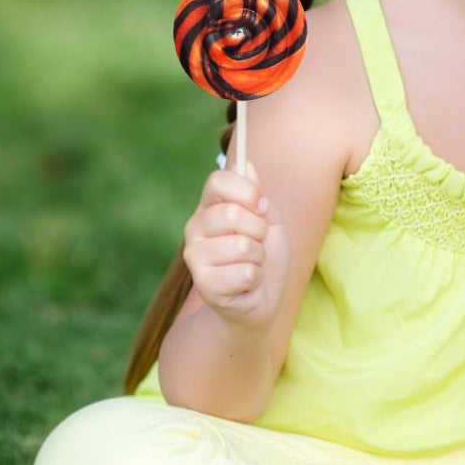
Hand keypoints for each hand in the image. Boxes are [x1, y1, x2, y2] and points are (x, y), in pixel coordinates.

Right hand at [182, 166, 289, 330]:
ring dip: (259, 257)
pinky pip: (245, 272)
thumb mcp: (269, 220)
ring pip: (242, 246)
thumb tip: (247, 163)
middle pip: (232, 214)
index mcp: (209, 207)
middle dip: (259, 230)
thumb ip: (258, 194)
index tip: (261, 204)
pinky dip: (255, 278)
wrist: (259, 301)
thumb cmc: (264, 256)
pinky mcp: (203, 284)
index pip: (217, 180)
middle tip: (258, 242)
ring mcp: (195, 257)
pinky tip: (246, 284)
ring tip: (252, 264)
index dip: (246, 190)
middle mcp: (195, 228)